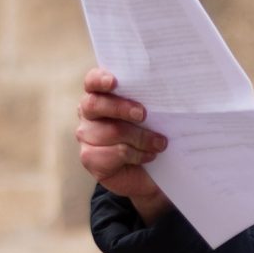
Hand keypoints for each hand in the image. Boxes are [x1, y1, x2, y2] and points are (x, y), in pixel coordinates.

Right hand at [76, 68, 169, 220]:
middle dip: (122, 108)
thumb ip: (148, 101)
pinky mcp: (90, 158)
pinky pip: (116, 152)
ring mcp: (86, 136)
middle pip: (95, 104)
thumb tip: (167, 89)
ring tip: (160, 143)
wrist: (148, 173)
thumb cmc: (149, 136)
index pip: (92, 81)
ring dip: (142, 138)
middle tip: (143, 114)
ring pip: (112, 131)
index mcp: (100, 95)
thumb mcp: (151, 116)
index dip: (100, 79)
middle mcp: (88, 114)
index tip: (114, 82)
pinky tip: (149, 156)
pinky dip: (138, 155)